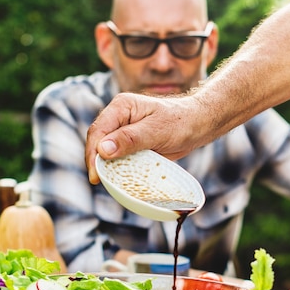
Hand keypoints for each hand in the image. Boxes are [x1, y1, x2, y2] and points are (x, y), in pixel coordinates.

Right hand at [85, 92, 204, 183]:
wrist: (196, 125)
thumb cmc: (180, 122)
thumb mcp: (156, 131)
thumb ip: (130, 139)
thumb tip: (103, 150)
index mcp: (121, 106)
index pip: (98, 130)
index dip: (93, 153)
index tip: (95, 175)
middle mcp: (118, 117)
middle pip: (97, 141)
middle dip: (96, 162)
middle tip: (98, 181)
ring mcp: (122, 131)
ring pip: (105, 151)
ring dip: (105, 166)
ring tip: (106, 182)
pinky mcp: (128, 143)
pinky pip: (117, 157)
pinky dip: (116, 168)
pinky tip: (117, 179)